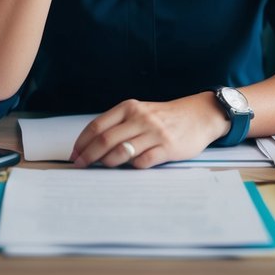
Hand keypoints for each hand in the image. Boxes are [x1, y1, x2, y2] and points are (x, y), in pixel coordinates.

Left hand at [70, 94, 229, 168]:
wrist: (199, 116)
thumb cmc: (164, 117)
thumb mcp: (140, 112)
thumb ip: (120, 125)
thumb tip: (92, 147)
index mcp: (129, 108)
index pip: (97, 125)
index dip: (82, 142)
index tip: (75, 155)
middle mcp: (140, 118)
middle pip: (105, 139)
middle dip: (89, 155)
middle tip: (81, 165)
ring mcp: (154, 133)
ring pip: (122, 151)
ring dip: (108, 162)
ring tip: (103, 167)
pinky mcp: (167, 147)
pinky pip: (143, 162)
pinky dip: (133, 167)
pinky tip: (131, 167)